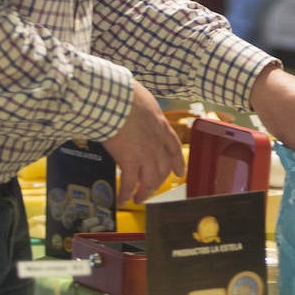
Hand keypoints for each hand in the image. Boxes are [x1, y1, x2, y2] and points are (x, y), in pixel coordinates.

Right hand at [103, 80, 186, 204]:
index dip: (177, 162)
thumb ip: (145, 111)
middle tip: (151, 189)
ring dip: (145, 192)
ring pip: (151, 180)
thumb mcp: (143, 101)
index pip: (173, 148)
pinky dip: (127, 193)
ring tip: (139, 198)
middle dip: (158, 182)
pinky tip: (122, 199)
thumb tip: (139, 109)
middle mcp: (157, 143)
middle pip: (163, 168)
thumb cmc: (124, 95)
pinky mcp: (130, 161)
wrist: (115, 101)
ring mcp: (145, 154)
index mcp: (161, 126)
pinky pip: (130, 183)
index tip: (179, 172)